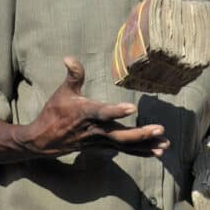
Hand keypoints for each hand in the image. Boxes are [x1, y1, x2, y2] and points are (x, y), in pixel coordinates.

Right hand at [17, 56, 169, 157]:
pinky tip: (157, 152)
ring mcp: (100, 141)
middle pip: (120, 135)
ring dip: (146, 145)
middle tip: (160, 130)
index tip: (132, 108)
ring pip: (125, 146)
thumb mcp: (62, 92)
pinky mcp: (103, 146)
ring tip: (165, 145)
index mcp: (86, 114)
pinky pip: (124, 150)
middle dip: (141, 134)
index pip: (102, 113)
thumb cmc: (54, 113)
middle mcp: (95, 130)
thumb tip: (69, 57)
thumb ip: (73, 75)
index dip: (116, 111)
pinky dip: (141, 152)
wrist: (44, 140)